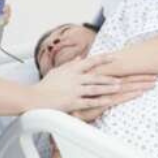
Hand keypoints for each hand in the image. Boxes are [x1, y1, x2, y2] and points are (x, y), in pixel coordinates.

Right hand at [31, 54, 157, 113]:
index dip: (103, 58)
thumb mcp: (57, 71)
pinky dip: (100, 101)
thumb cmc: (45, 86)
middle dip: (111, 76)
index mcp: (71, 70)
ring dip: (108, 87)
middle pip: (96, 76)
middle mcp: (74, 79)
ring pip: (95, 88)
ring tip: (120, 86)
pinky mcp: (72, 102)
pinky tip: (109, 101)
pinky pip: (89, 102)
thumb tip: (80, 57)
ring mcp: (74, 91)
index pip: (90, 61)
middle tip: (123, 75)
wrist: (34, 99)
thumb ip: (70, 64)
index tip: (114, 55)